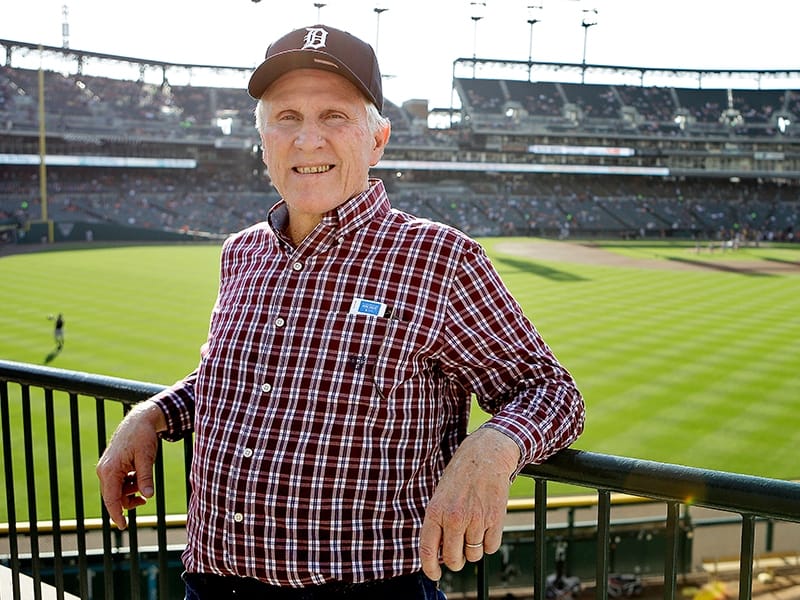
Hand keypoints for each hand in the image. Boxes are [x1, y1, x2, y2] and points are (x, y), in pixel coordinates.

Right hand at [96, 401, 165, 528]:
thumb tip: (148, 495)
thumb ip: (145, 478)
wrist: (140, 420)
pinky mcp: (112, 466)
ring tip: (144, 485)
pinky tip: (139, 479)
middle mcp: (104, 471)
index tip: (123, 527)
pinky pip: (119, 482)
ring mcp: (107, 468)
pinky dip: (129, 484)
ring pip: (117, 490)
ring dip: (130, 492)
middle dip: (128, 501)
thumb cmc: (142, 437)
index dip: (117, 515)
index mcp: (109, 470)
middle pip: (113, 496)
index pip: (111, 499)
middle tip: (144, 501)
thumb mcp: (146, 458)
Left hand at [419, 427, 519, 580]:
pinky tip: (486, 526)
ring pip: (474, 555)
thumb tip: (439, 551)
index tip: (434, 574)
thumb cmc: (462, 473)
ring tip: (474, 529)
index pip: (428, 550)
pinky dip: (489, 542)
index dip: (430, 568)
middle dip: (455, 560)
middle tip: (458, 550)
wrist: (487, 454)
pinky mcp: (495, 519)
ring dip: (473, 549)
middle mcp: (454, 518)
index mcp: (436, 511)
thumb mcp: (441, 494)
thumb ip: (438, 521)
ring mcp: (476, 520)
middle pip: (453, 559)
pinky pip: (491, 547)